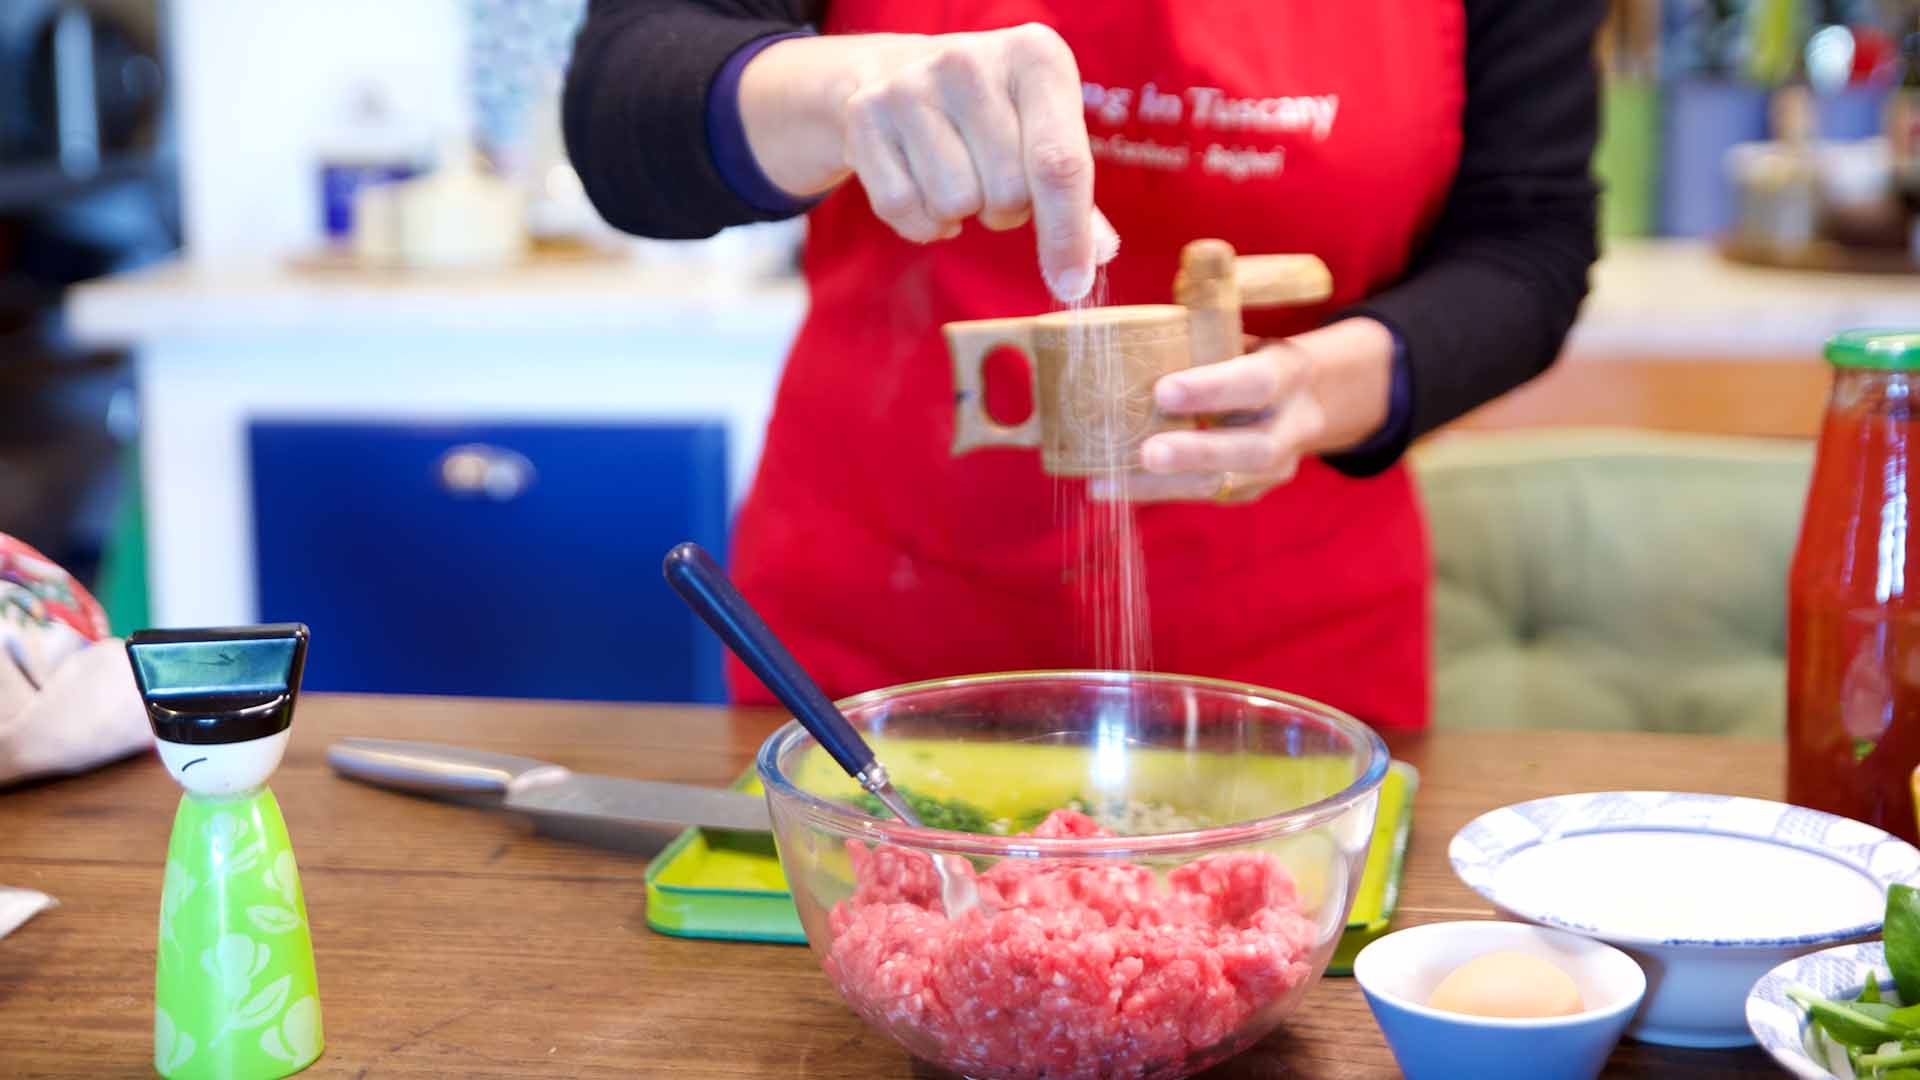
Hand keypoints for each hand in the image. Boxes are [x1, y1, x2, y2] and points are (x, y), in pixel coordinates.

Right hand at [741, 25, 1114, 299]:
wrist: (906, 71)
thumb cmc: (998, 113)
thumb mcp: (1047, 130)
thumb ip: (1076, 196)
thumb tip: (1095, 257)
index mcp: (1035, 57)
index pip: (1058, 163)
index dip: (1066, 234)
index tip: (1071, 285)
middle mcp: (970, 61)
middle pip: (1007, 192)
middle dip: (1010, 210)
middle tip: (998, 181)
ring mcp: (912, 85)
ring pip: (955, 204)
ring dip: (965, 213)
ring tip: (962, 176)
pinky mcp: (866, 114)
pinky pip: (903, 209)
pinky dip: (923, 222)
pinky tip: (928, 187)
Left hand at [1089, 319, 1396, 504]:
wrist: (1306, 402)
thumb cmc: (1250, 352)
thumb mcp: (1245, 322)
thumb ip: (1221, 298)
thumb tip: (1200, 252)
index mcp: (1288, 374)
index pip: (1256, 383)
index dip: (1213, 388)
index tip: (1164, 391)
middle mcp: (1288, 427)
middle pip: (1251, 449)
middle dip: (1197, 453)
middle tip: (1146, 452)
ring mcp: (1271, 468)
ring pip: (1225, 486)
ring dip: (1166, 486)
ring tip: (1110, 478)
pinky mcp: (1247, 491)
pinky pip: (1203, 498)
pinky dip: (1156, 494)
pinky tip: (1108, 485)